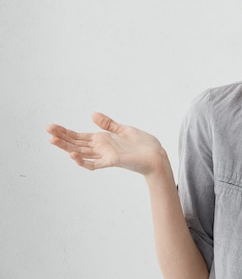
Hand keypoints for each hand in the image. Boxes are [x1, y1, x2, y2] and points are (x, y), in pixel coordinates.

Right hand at [46, 112, 165, 175]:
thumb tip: (92, 114)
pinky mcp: (112, 161)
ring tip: (52, 140)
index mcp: (103, 140)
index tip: (52, 127)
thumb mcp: (124, 129)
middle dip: (62, 137)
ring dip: (67, 147)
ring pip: (81, 153)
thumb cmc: (144, 145)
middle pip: (77, 143)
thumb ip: (108, 124)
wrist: (157, 155)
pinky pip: (94, 164)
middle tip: (47, 130)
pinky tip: (72, 154)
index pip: (80, 136)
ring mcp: (105, 155)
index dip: (66, 132)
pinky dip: (83, 161)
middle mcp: (101, 148)